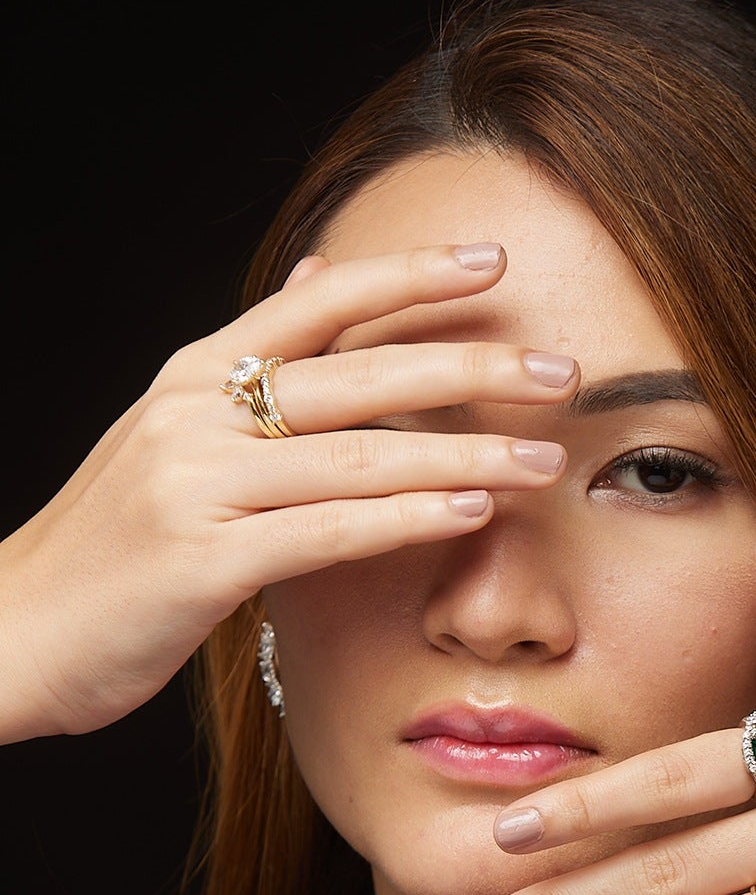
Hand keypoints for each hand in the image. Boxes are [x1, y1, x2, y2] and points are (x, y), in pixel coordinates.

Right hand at [0, 243, 577, 741]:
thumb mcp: (172, 434)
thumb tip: (320, 273)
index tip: (493, 263)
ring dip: (464, 453)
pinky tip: (472, 511)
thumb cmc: (110, 547)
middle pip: (358, 374)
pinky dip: (406, 519)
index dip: (407, 278)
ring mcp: (196, 485)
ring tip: (545, 456)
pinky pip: (326, 531)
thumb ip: (253, 364)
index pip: (318, 306)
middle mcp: (196, 415)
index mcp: (194, 377)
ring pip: (356, 454)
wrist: (11, 630)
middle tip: (561, 370)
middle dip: (470, 368)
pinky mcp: (200, 561)